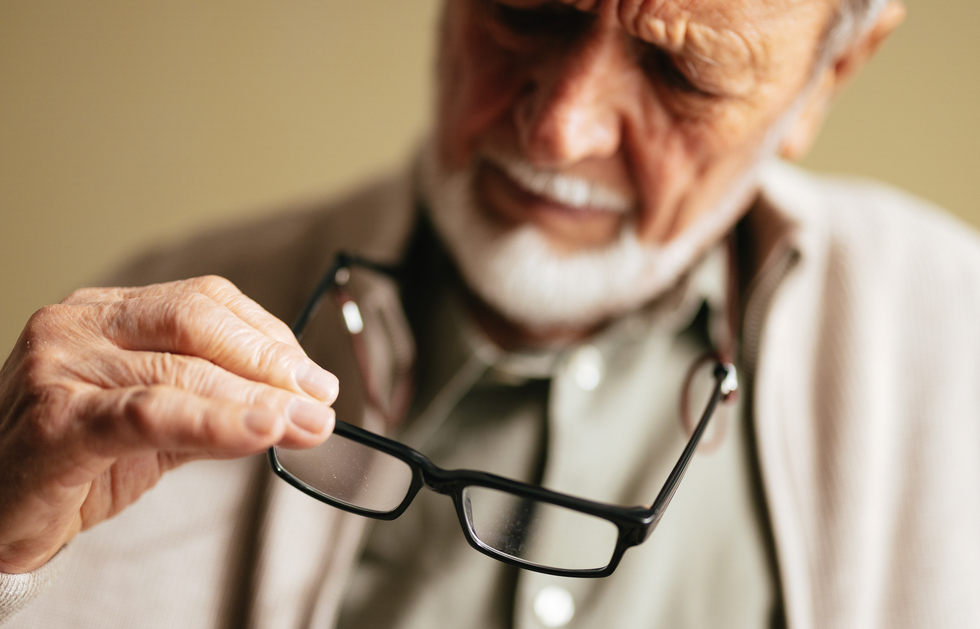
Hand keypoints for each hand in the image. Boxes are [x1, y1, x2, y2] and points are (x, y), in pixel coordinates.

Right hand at [0, 276, 337, 573]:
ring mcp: (60, 367)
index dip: (267, 335)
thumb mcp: (158, 422)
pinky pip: (150, 414)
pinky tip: (261, 432)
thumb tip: (299, 406)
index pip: (204, 302)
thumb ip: (218, 405)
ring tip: (308, 422)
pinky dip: (215, 422)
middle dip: (271, 363)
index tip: (313, 375)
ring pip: (181, 370)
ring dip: (259, 398)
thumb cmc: (76, 458)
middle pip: (197, 324)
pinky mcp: (55, 421)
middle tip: (321, 398)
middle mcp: (78, 325)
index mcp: (106, 313)